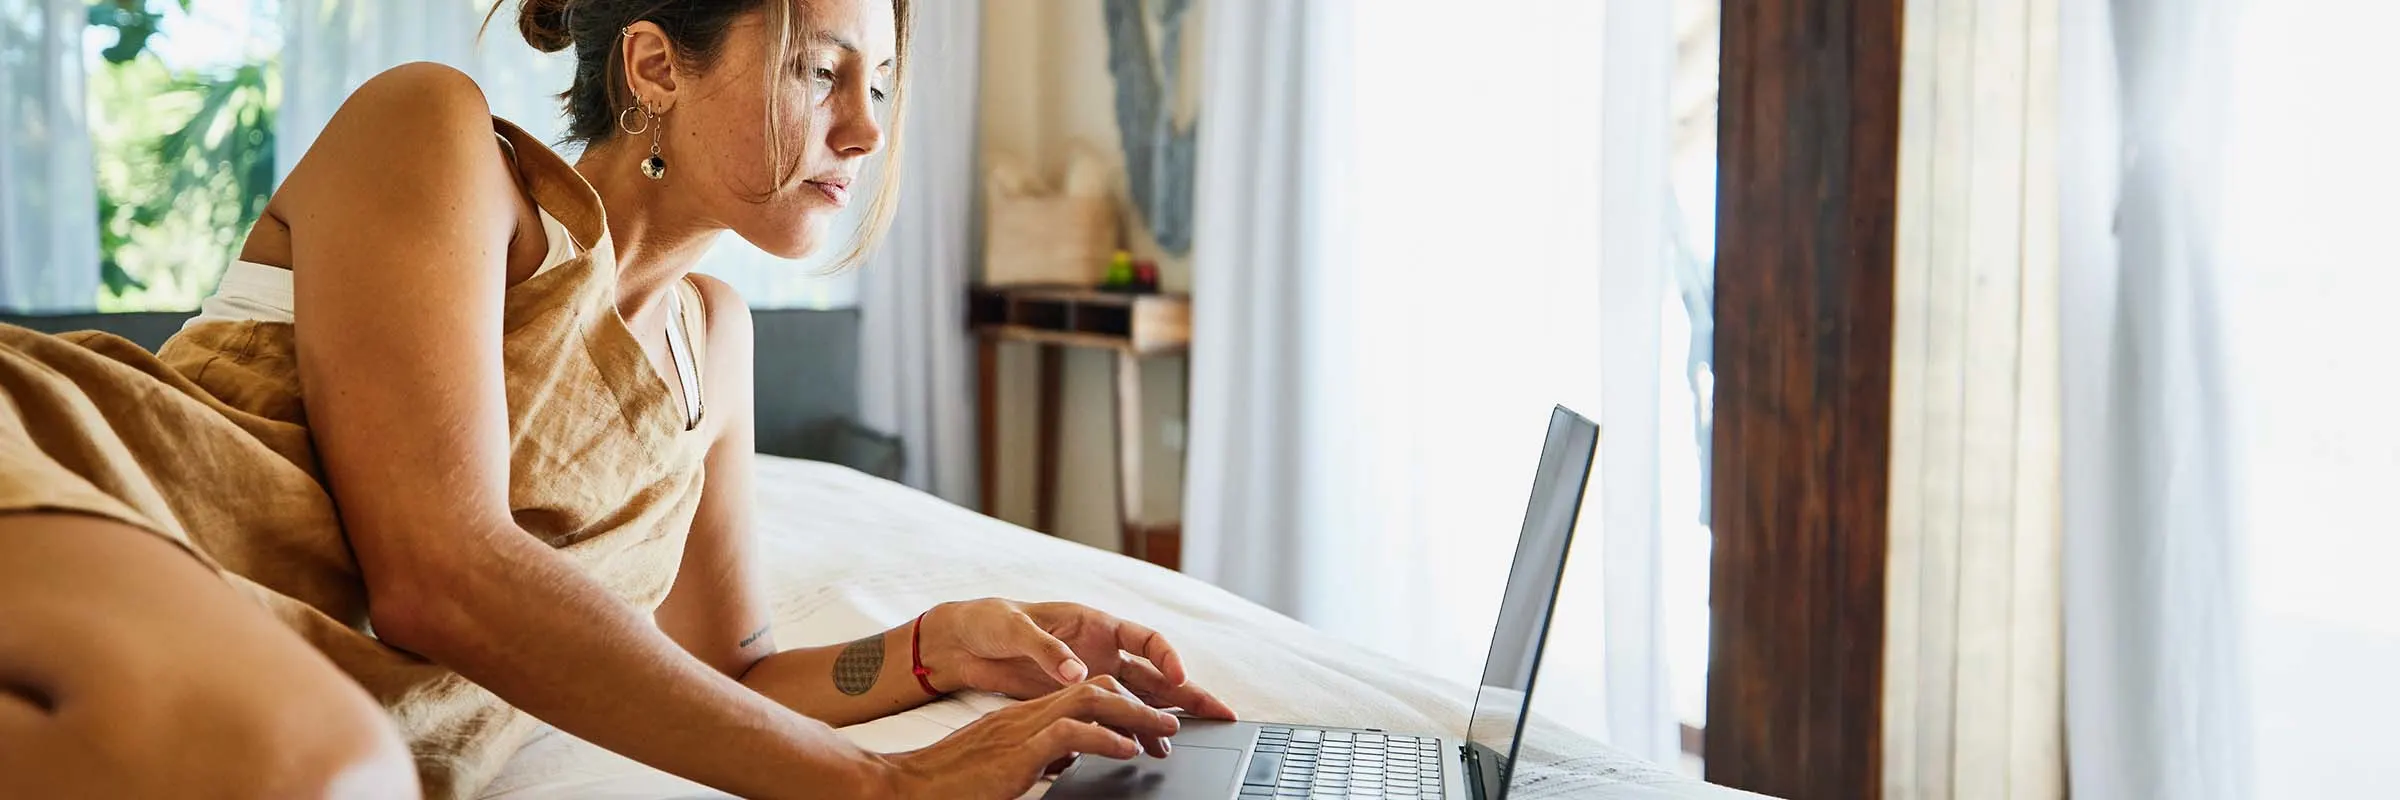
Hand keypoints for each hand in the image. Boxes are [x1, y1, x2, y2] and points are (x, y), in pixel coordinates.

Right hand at [882, 676, 1179, 799]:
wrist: (906, 786)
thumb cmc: (952, 783)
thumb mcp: (1006, 765)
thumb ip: (1040, 759)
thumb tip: (1071, 765)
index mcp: (1027, 716)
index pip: (1086, 693)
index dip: (1126, 705)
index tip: (1154, 725)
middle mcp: (1029, 713)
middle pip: (1098, 688)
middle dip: (1142, 703)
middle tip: (1174, 724)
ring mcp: (1022, 728)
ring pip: (1091, 702)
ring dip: (1135, 716)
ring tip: (1165, 732)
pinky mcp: (1017, 749)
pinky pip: (1069, 733)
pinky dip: (1105, 740)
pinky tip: (1127, 751)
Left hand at [920, 599, 1237, 723]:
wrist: (964, 643)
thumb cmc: (991, 622)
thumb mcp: (1016, 630)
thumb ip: (1048, 651)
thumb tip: (1079, 674)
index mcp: (1094, 624)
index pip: (1146, 639)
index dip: (1167, 657)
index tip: (1179, 678)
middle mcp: (1101, 650)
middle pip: (1157, 673)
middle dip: (1190, 692)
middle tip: (1222, 714)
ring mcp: (1094, 675)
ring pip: (1142, 697)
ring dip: (1164, 716)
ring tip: (1187, 741)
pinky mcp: (1078, 697)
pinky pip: (1115, 714)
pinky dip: (1132, 729)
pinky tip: (1146, 747)